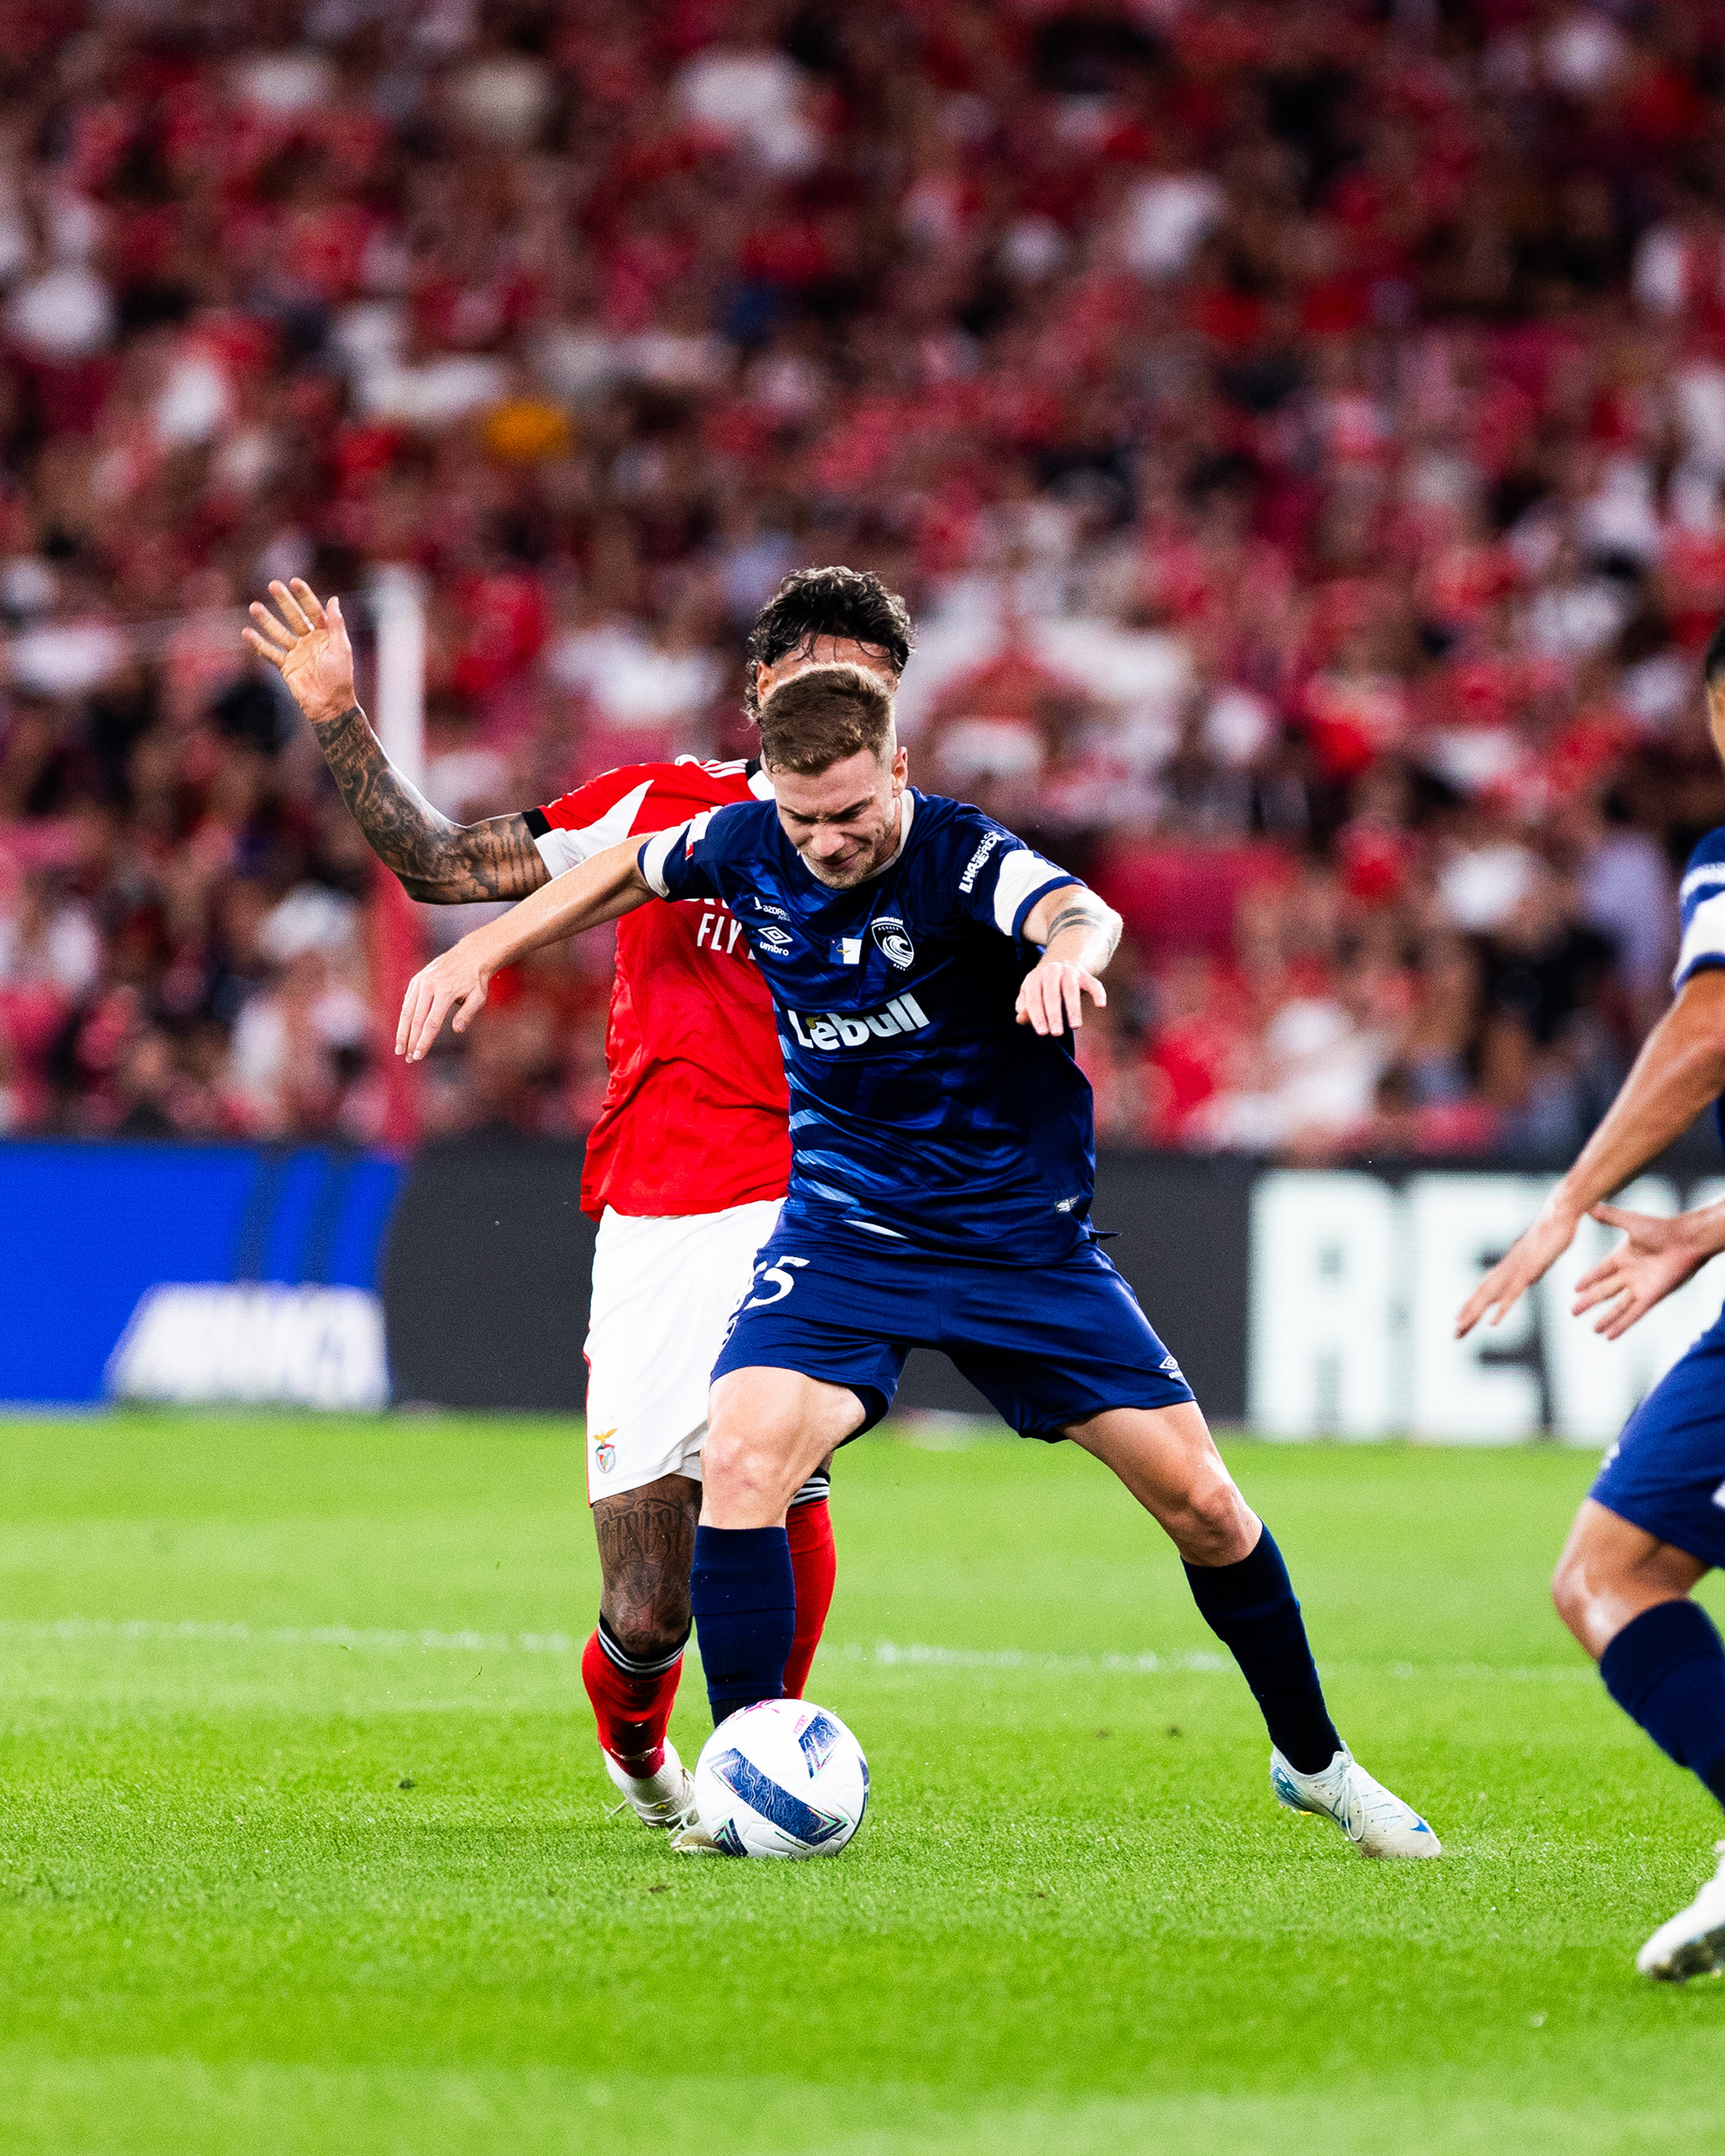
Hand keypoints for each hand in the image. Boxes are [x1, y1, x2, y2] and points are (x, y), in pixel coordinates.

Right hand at [242, 578, 355, 725]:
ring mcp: (296, 653)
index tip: (294, 582)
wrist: (330, 705)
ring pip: (279, 632)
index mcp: (326, 635)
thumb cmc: (341, 677)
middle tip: (272, 585)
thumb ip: (336, 624)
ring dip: (267, 620)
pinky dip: (258, 644)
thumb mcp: (341, 648)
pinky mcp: (286, 666)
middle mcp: (310, 641)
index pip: (314, 610)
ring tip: (253, 606)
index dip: (305, 596)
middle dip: (284, 602)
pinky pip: (270, 652)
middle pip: (294, 617)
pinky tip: (247, 632)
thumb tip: (334, 599)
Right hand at [396, 940, 494, 1062]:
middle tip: (407, 1058)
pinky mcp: (416, 980)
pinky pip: (408, 1001)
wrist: (469, 955)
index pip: (431, 1023)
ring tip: (400, 1049)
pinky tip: (404, 1031)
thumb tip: (457, 1030)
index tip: (418, 1056)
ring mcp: (420, 981)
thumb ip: (468, 1014)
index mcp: (445, 991)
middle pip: (415, 1019)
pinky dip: (404, 1018)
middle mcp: (429, 985)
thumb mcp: (479, 997)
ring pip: (407, 1010)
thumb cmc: (475, 980)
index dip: (423, 1041)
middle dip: (410, 1041)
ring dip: (402, 1031)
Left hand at [1015, 957, 1105, 1036]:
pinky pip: (1093, 983)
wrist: (1061, 965)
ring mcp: (1069, 971)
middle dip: (1054, 1015)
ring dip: (1073, 1009)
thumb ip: (1025, 1008)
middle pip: (1052, 995)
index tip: (1042, 1033)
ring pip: (1071, 990)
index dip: (1037, 1016)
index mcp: (1034, 977)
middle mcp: (1051, 971)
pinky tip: (1100, 1006)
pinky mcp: (1085, 975)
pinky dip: (1098, 993)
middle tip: (1056, 1034)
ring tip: (1075, 1026)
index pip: (1034, 999)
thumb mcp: (1030, 995)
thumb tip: (1021, 1019)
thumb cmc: (1042, 989)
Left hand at [1454, 1196, 1579, 1337]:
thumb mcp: (1537, 1255)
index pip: (1485, 1289)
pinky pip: (1514, 1292)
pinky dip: (1502, 1308)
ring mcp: (1517, 1269)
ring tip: (1461, 1328)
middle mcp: (1507, 1268)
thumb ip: (1528, 1266)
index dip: (1472, 1306)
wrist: (1559, 1211)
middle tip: (1454, 1334)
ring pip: (1491, 1295)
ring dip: (1476, 1312)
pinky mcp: (1530, 1269)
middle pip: (1482, 1295)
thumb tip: (1525, 1276)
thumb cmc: (1552, 1230)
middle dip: (1468, 1314)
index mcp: (1509, 1266)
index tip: (1460, 1322)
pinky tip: (1493, 1323)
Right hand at [1571, 1205, 1707, 1340]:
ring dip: (1605, 1318)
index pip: (1600, 1272)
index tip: (1575, 1289)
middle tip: (1573, 1311)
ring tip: (1593, 1329)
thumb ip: (1608, 1217)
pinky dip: (1621, 1325)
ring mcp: (1640, 1287)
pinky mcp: (1650, 1297)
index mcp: (1623, 1256)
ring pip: (1618, 1307)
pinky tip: (1609, 1335)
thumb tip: (1587, 1206)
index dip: (1588, 1280)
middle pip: (1605, 1291)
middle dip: (1589, 1302)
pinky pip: (1633, 1314)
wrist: (1685, 1241)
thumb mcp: (1629, 1222)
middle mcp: (1630, 1274)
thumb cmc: (1661, 1229)